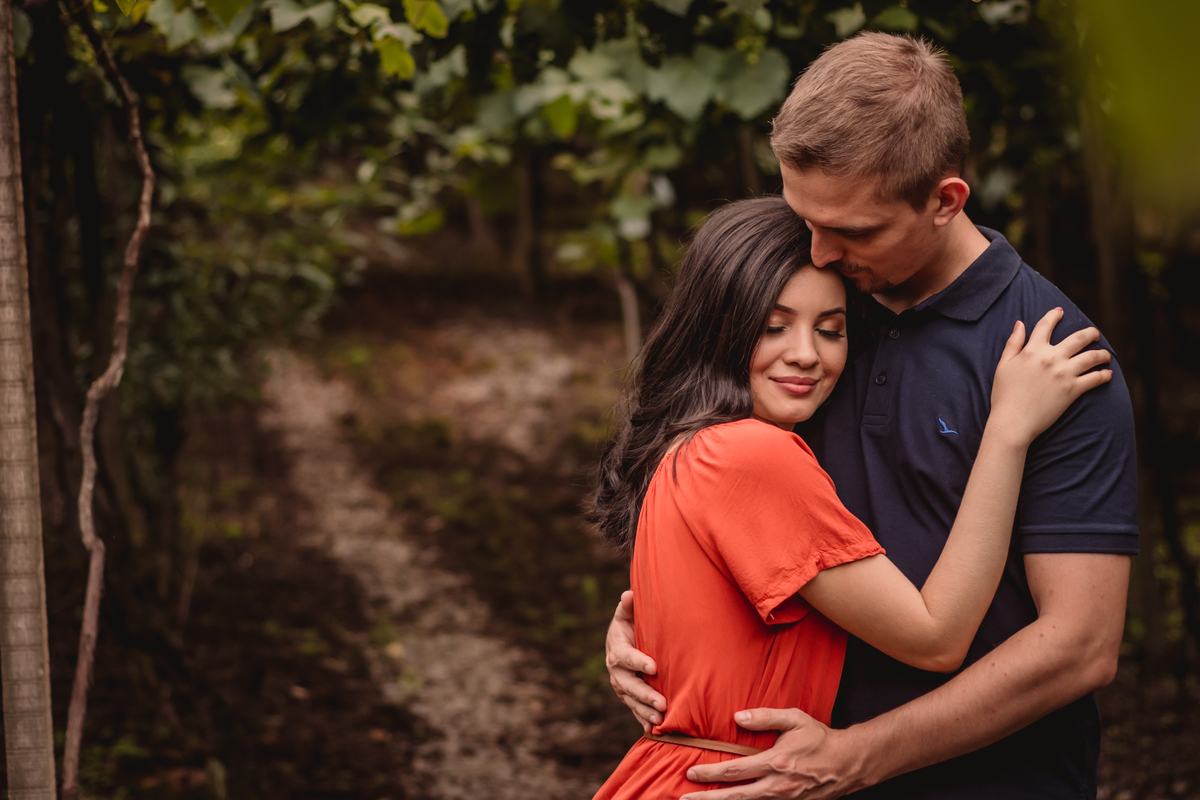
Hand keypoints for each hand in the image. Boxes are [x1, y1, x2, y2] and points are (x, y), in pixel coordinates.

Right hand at [606, 590, 665, 730]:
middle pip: (629, 685)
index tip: (654, 667)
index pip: (626, 657)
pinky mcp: (627, 695)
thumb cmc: (630, 624)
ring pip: (632, 700)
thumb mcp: (627, 614)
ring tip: (661, 719)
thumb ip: (628, 606)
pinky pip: (633, 709)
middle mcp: (615, 670)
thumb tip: (629, 594)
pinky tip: (653, 728)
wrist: (624, 640)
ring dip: (646, 710)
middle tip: (663, 703)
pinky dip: (642, 718)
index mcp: (617, 648)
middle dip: (645, 694)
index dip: (639, 662)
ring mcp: (620, 685)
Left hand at [681, 708, 860, 799]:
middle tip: (684, 798)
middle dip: (708, 799)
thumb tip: (737, 718)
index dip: (710, 773)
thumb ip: (765, 717)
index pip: (735, 770)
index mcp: (776, 763)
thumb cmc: (820, 738)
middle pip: (736, 796)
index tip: (690, 773)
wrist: (849, 763)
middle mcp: (778, 786)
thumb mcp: (794, 719)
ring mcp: (785, 799)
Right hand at [989, 308, 1111, 446]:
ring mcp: (1064, 373)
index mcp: (1033, 350)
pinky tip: (1107, 374)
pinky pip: (1094, 378)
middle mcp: (1051, 358)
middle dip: (1090, 333)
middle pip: (1078, 338)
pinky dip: (1104, 375)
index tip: (1060, 312)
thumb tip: (1020, 324)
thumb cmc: (1004, 395)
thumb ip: (1013, 343)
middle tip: (1095, 334)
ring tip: (1105, 354)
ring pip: (1091, 356)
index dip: (1053, 316)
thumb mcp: (1003, 365)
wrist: (1013, 421)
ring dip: (1101, 353)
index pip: (1046, 326)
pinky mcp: (1073, 390)